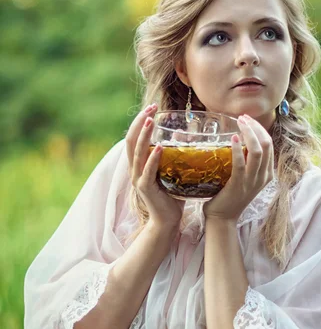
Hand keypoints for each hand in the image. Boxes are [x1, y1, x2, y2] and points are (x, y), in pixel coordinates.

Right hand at [126, 103, 185, 229]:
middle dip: (139, 122)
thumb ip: (174, 154)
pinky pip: (147, 170)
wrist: (167, 221)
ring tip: (150, 121)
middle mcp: (135, 169)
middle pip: (131, 140)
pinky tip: (160, 147)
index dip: (140, 121)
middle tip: (150, 108)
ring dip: (143, 136)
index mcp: (140, 164)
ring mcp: (138, 179)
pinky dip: (153, 158)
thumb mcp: (172, 171)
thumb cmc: (171, 196)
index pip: (135, 137)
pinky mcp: (145, 188)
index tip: (151, 108)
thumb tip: (181, 135)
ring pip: (137, 153)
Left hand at [203, 114, 274, 222]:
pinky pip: (240, 163)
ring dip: (248, 133)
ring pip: (257, 151)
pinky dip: (236, 148)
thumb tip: (235, 139)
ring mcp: (252, 182)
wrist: (222, 218)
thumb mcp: (244, 178)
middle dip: (256, 127)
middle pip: (267, 144)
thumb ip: (245, 162)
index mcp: (267, 174)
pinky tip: (232, 137)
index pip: (269, 145)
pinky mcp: (238, 185)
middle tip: (243, 117)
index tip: (248, 119)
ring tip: (239, 122)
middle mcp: (263, 177)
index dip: (260, 129)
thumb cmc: (228, 196)